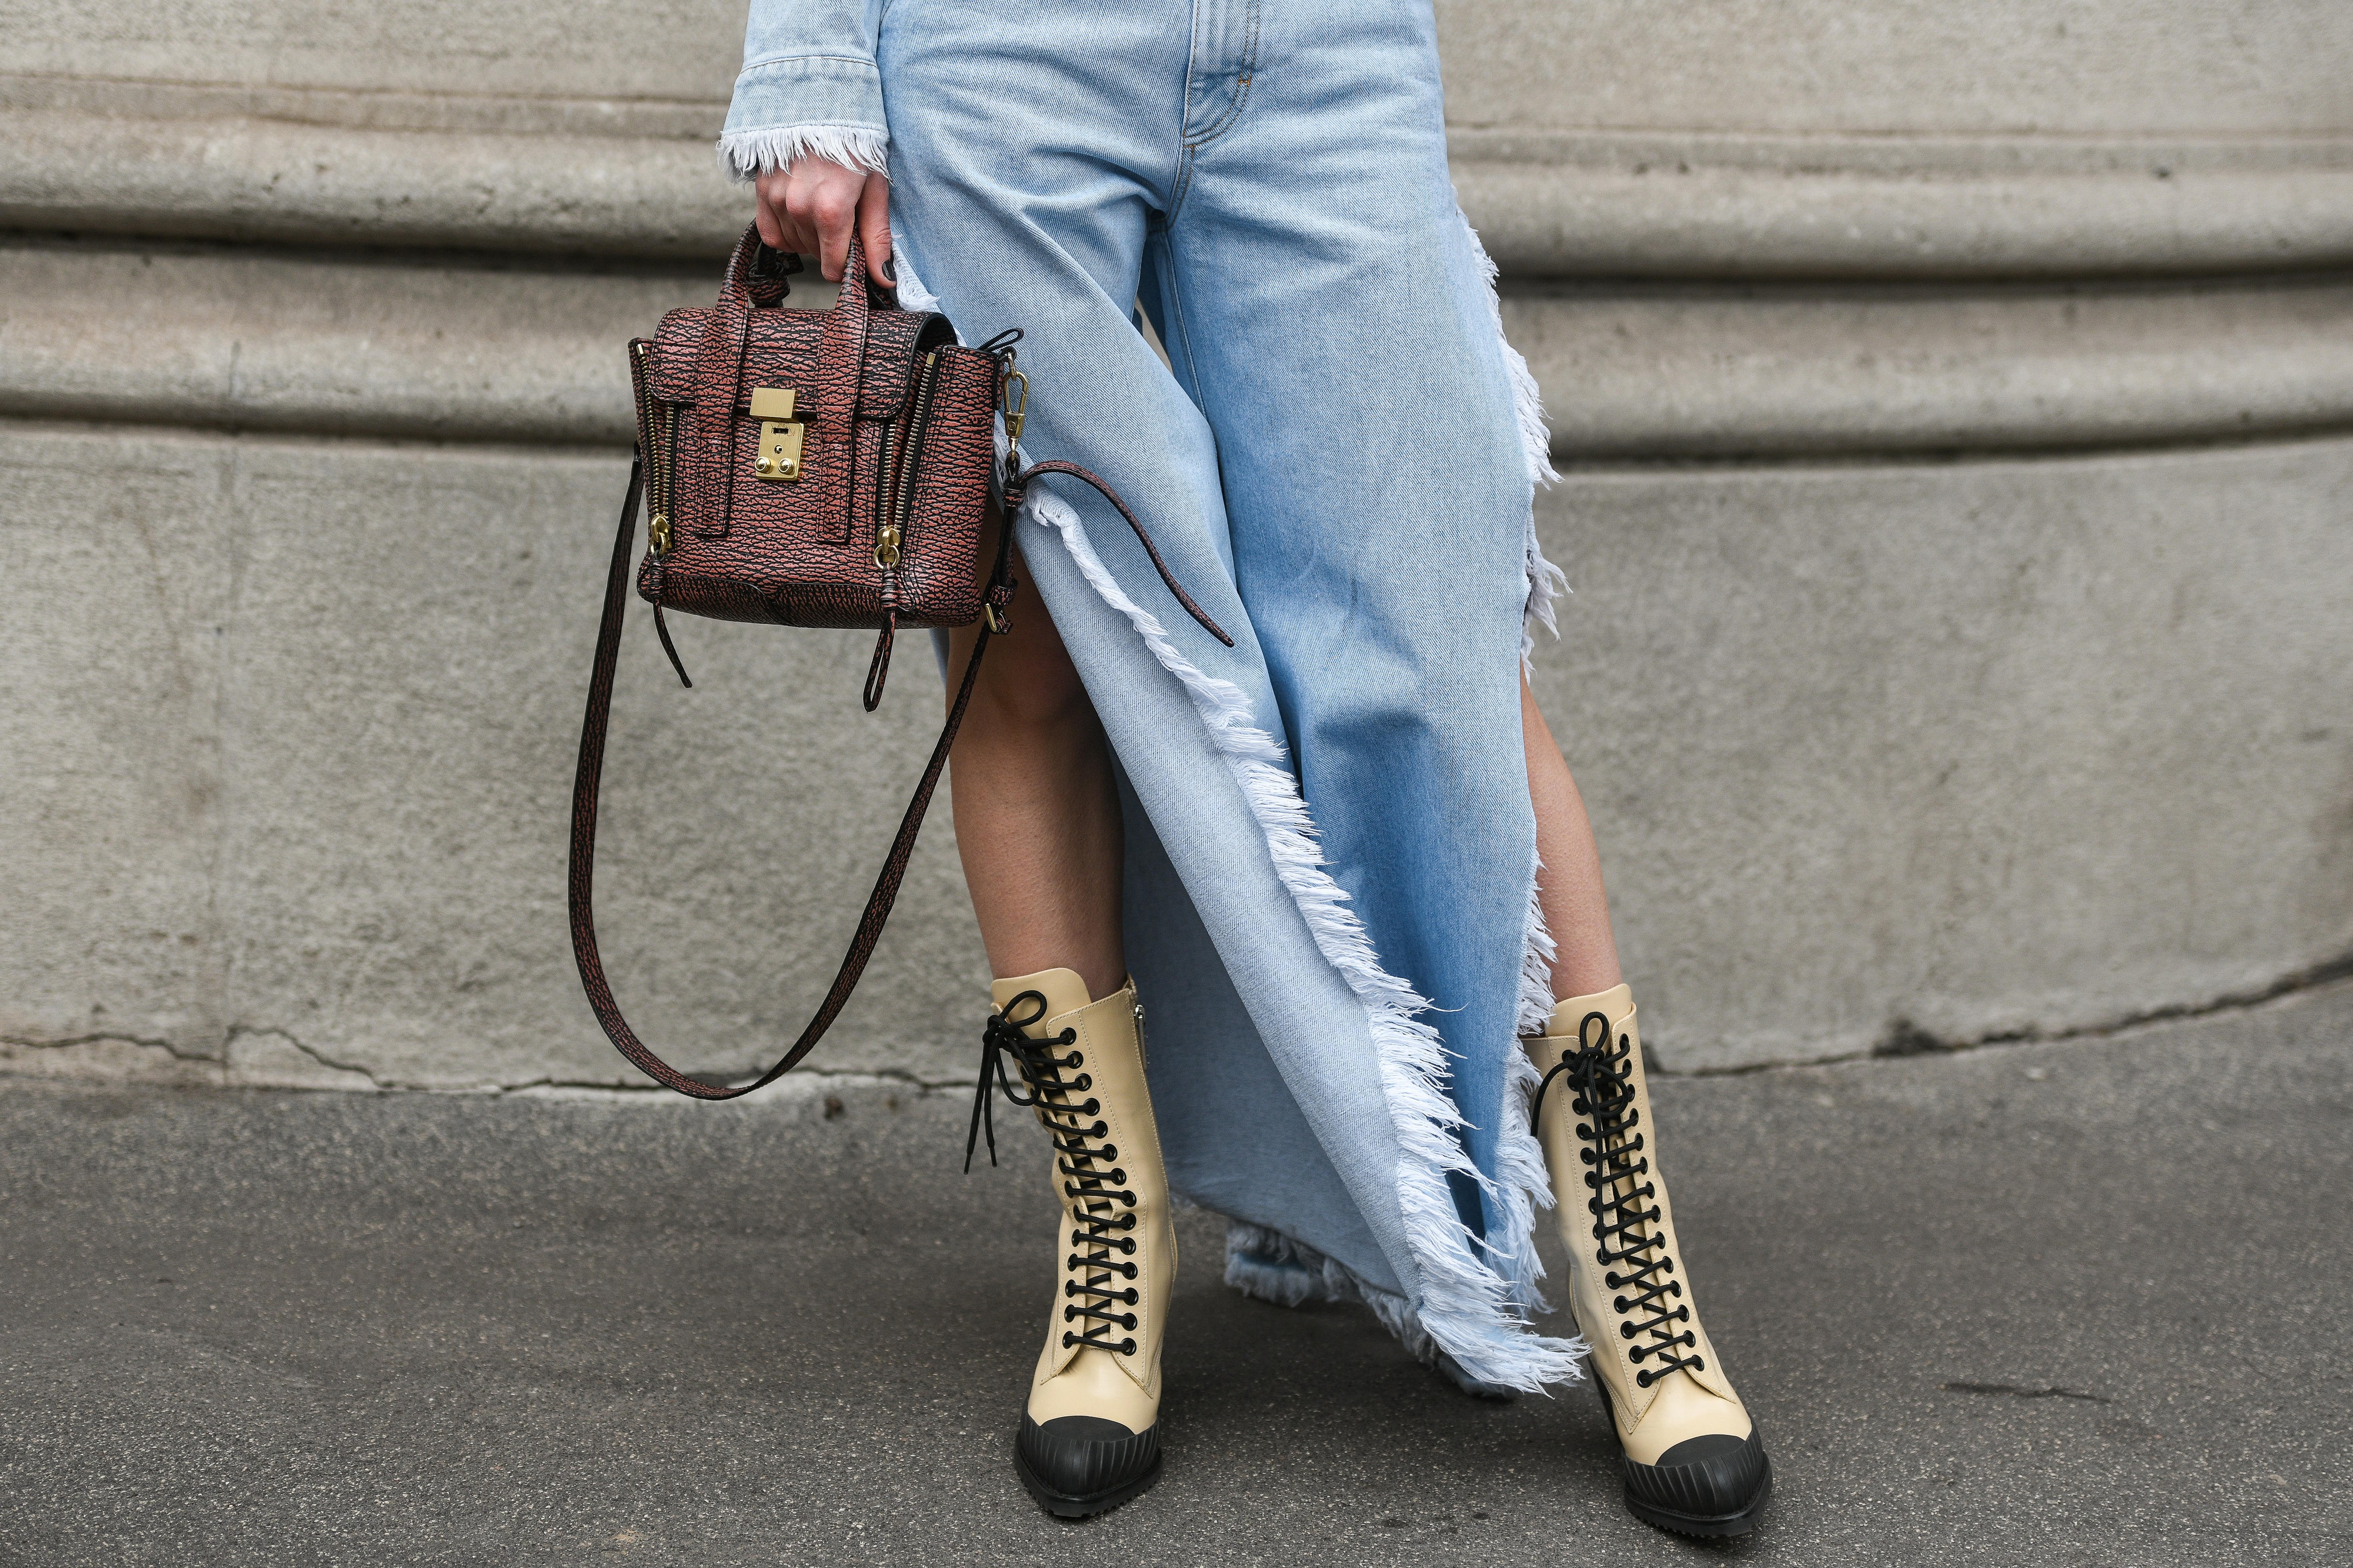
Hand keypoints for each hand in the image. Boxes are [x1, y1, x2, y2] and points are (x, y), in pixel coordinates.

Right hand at [754, 158, 894, 290]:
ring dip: (810, 236)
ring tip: (823, 205)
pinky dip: (787, 231)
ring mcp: (776, 198)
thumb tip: (884, 280)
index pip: (834, 268)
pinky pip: (771, 233)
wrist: (823, 103)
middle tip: (844, 214)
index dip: (848, 264)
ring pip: (795, 245)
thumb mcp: (875, 189)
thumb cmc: (857, 146)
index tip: (855, 246)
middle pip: (816, 256)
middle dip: (832, 245)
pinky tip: (801, 215)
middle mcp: (799, 208)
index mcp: (831, 210)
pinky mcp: (762, 189)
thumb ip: (877, 237)